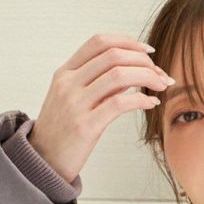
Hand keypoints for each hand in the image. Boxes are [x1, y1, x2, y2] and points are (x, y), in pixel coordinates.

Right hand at [27, 32, 174, 183]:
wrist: (42, 161)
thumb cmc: (61, 132)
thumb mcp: (72, 100)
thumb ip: (96, 84)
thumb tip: (129, 73)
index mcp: (65, 72)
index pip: (99, 42)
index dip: (127, 42)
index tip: (148, 51)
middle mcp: (69, 83)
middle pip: (113, 55)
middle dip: (143, 60)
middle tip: (161, 73)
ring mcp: (75, 103)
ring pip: (119, 75)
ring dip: (147, 77)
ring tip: (161, 86)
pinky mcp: (85, 126)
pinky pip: (119, 103)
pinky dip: (141, 99)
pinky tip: (151, 103)